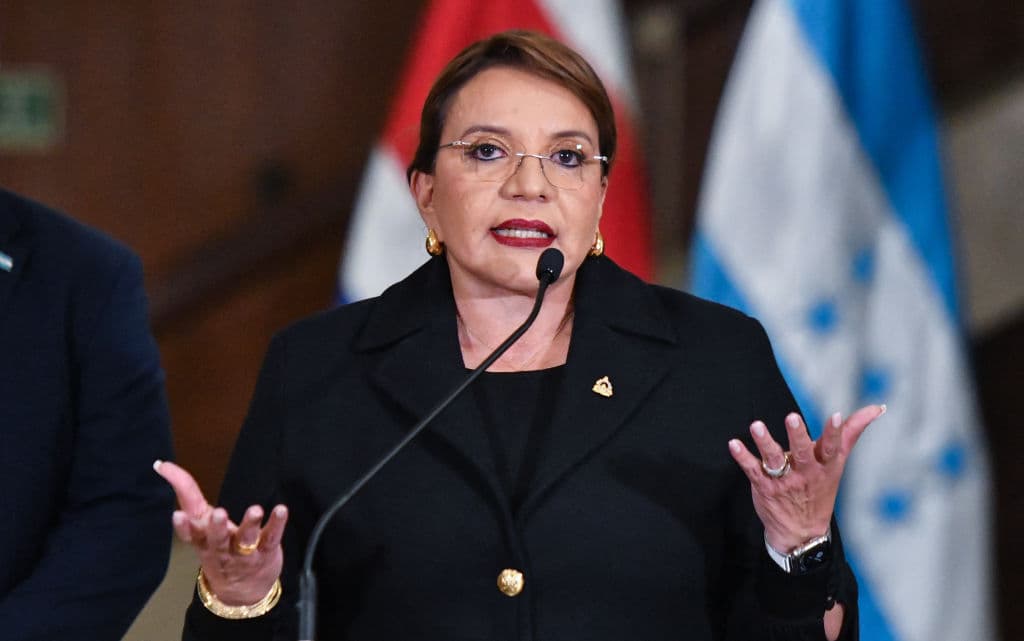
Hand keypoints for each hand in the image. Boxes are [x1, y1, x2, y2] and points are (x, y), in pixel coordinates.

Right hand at [154, 460, 287, 604]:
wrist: (240, 592)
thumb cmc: (217, 548)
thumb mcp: (199, 525)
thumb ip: (186, 494)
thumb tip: (163, 465)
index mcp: (202, 541)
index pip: (190, 533)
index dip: (182, 526)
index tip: (177, 514)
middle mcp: (221, 549)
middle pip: (217, 539)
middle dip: (217, 527)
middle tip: (218, 514)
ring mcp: (244, 553)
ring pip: (246, 540)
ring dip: (249, 525)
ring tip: (255, 510)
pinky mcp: (266, 551)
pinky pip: (271, 537)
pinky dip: (276, 523)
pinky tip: (281, 510)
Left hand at [728, 404, 884, 551]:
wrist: (801, 532)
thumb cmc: (820, 487)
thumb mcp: (837, 462)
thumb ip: (851, 432)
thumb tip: (876, 408)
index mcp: (825, 465)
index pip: (832, 447)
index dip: (834, 432)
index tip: (835, 415)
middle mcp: (805, 472)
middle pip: (802, 453)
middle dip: (798, 435)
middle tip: (792, 417)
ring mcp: (783, 480)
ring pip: (774, 460)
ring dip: (765, 442)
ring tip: (756, 426)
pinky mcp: (763, 485)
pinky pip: (752, 469)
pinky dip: (742, 457)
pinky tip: (734, 444)